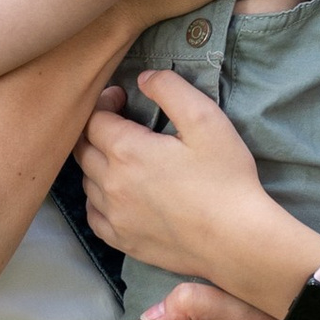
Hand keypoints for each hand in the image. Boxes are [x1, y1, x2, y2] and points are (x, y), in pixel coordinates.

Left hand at [81, 69, 268, 272]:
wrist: (237, 241)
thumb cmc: (226, 179)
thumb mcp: (206, 120)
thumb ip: (170, 89)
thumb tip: (143, 78)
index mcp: (126, 151)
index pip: (94, 119)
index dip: (104, 103)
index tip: (122, 98)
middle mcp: (111, 184)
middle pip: (82, 149)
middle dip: (96, 130)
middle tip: (120, 123)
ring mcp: (115, 216)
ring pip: (86, 182)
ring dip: (97, 164)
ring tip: (123, 158)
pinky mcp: (123, 241)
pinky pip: (94, 216)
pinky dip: (99, 200)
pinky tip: (118, 195)